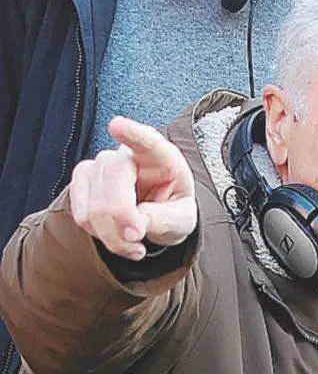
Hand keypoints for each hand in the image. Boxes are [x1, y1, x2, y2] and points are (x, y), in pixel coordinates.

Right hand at [70, 116, 196, 259]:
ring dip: (111, 234)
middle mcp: (128, 156)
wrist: (157, 216)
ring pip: (93, 201)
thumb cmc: (172, 210)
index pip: (147, 141)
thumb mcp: (181, 219)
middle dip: (121, 215)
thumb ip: (162, 219)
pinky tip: (118, 240)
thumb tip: (134, 225)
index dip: (132, 133)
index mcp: (162, 158)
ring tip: (135, 247)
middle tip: (137, 242)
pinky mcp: (83, 182)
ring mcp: (101, 166)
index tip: (117, 125)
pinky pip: (81, 213)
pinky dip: (98, 234)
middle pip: (113, 176)